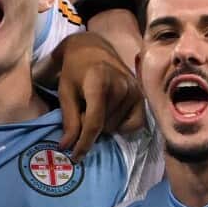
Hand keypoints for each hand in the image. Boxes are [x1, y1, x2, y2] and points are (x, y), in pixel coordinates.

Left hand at [55, 33, 143, 160]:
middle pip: (104, 127)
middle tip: (83, 108)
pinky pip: (135, 125)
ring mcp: (135, 92)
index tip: (75, 157)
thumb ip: (69, 119)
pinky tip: (111, 113)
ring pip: (116, 128)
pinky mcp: (142, 97)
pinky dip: (121, 125)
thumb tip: (67, 146)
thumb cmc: (74, 71)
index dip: (84, 143)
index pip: (94, 123)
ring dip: (103, 124)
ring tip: (95, 105)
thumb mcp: (65, 92)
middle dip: (90, 125)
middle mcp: (122, 87)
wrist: (92, 49)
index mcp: (99, 83)